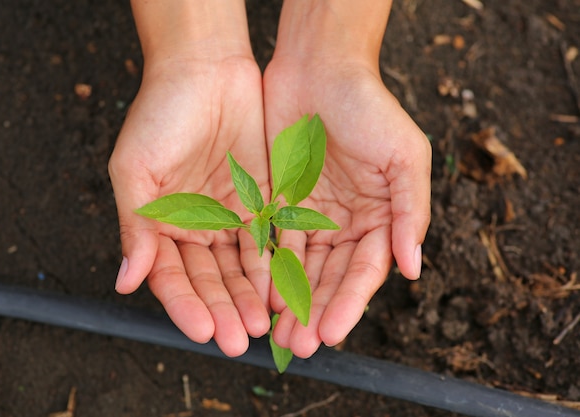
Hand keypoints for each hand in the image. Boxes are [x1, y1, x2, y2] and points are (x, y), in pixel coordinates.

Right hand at [108, 56, 271, 356]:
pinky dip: (274, 267)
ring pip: (241, 268)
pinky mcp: (261, 202)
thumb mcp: (136, 169)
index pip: (173, 278)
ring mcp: (230, 217)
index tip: (201, 331)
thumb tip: (126, 281)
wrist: (206, 68)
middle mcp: (196, 228)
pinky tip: (282, 290)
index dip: (185, 306)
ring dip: (251, 297)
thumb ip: (136, 226)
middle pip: (210, 281)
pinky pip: (268, 241)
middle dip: (223, 310)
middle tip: (238, 339)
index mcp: (160, 224)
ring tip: (263, 325)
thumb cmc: (161, 113)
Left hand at [263, 56, 430, 357]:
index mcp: (381, 219)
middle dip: (315, 312)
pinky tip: (258, 295)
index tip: (332, 332)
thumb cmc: (370, 107)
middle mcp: (347, 224)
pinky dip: (267, 270)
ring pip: (300, 269)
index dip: (349, 303)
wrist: (320, 68)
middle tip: (298, 345)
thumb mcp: (404, 157)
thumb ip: (411, 213)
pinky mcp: (280, 204)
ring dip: (289, 301)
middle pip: (330, 279)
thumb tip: (414, 268)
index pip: (365, 272)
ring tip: (277, 333)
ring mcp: (312, 217)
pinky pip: (273, 244)